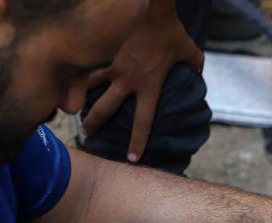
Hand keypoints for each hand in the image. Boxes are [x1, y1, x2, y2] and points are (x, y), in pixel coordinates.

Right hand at [81, 0, 203, 163]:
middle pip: (107, 110)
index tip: (131, 158)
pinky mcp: (108, 55)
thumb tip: (198, 73)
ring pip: (93, 88)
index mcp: (150, 87)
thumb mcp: (191, 53)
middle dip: (95, 125)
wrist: (154, 12)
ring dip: (83, 100)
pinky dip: (84, 78)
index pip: (144, 122)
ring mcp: (115, 68)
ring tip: (73, 110)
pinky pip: (92, 69)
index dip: (137, 142)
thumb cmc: (173, 33)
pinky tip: (75, 86)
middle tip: (87, 137)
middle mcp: (129, 81)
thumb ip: (195, 67)